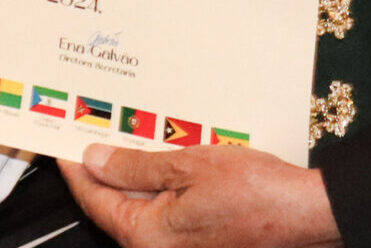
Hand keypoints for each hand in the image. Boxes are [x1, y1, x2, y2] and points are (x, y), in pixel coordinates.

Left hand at [64, 142, 342, 247]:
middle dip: (104, 170)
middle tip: (92, 134)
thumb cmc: (257, 194)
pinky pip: (166, 215)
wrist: (308, 215)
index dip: (75, 168)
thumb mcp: (189, 165)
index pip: (94, 199)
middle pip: (115, 207)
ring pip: (141, 209)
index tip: (63, 144)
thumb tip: (95, 160)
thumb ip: (136, 165)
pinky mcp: (200, 244)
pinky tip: (166, 162)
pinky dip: (160, 189)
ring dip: (133, 177)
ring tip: (129, 139)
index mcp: (147, 236)